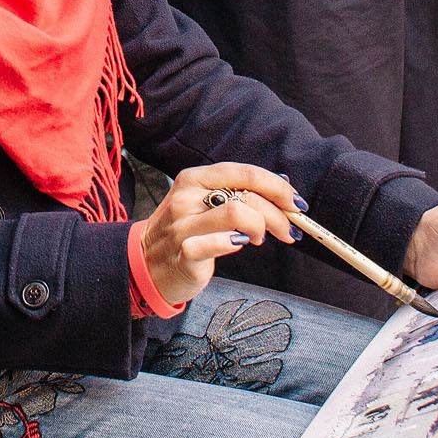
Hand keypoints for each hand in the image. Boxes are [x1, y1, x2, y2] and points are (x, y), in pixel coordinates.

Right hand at [139, 164, 301, 306]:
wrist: (144, 265)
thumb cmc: (182, 233)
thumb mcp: (202, 203)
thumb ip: (235, 192)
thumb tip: (280, 182)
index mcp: (193, 179)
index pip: (243, 172)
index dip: (275, 185)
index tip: (294, 202)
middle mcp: (186, 198)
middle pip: (246, 195)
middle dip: (278, 214)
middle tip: (288, 230)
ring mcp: (183, 225)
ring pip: (238, 214)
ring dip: (261, 228)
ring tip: (259, 238)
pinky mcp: (184, 253)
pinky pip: (220, 243)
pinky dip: (237, 243)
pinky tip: (240, 245)